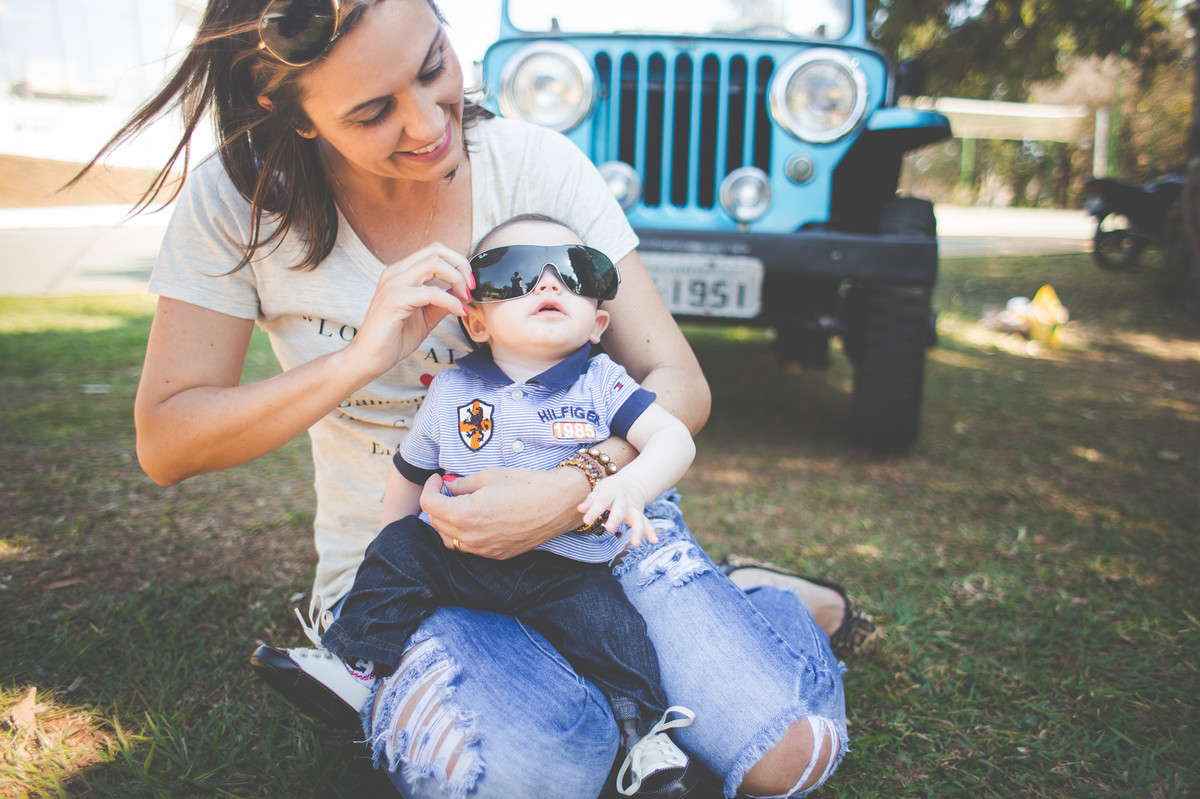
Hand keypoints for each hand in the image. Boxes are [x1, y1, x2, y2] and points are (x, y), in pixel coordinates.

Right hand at [341, 243, 472, 379]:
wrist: (369, 358)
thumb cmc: (394, 338)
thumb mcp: (426, 316)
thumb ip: (442, 302)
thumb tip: (463, 293)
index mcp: (401, 273)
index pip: (434, 251)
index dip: (457, 262)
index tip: (469, 283)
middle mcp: (395, 273)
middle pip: (436, 251)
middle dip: (461, 266)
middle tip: (471, 287)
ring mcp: (393, 284)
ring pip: (434, 264)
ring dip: (457, 279)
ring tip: (465, 298)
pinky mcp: (394, 300)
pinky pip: (431, 292)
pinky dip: (451, 300)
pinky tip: (458, 312)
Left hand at [420, 467, 589, 558]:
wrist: (559, 502)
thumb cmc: (526, 485)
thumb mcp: (488, 476)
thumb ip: (462, 483)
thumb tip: (449, 485)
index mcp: (464, 515)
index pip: (429, 505)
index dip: (430, 488)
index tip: (438, 479)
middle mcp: (471, 537)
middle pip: (436, 523)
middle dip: (437, 504)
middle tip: (446, 489)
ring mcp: (484, 549)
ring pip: (450, 540)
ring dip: (447, 523)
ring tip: (457, 506)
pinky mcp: (498, 554)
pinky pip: (470, 548)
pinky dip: (464, 535)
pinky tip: (475, 520)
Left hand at [578, 474, 655, 546]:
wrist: (633, 482)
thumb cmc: (611, 488)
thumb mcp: (600, 490)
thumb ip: (591, 500)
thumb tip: (580, 509)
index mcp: (611, 492)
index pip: (601, 501)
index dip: (594, 511)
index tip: (586, 521)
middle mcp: (624, 500)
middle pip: (620, 510)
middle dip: (615, 519)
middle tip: (608, 529)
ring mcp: (634, 508)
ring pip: (637, 519)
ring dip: (637, 531)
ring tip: (635, 543)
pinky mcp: (640, 515)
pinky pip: (646, 523)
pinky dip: (651, 532)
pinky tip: (653, 541)